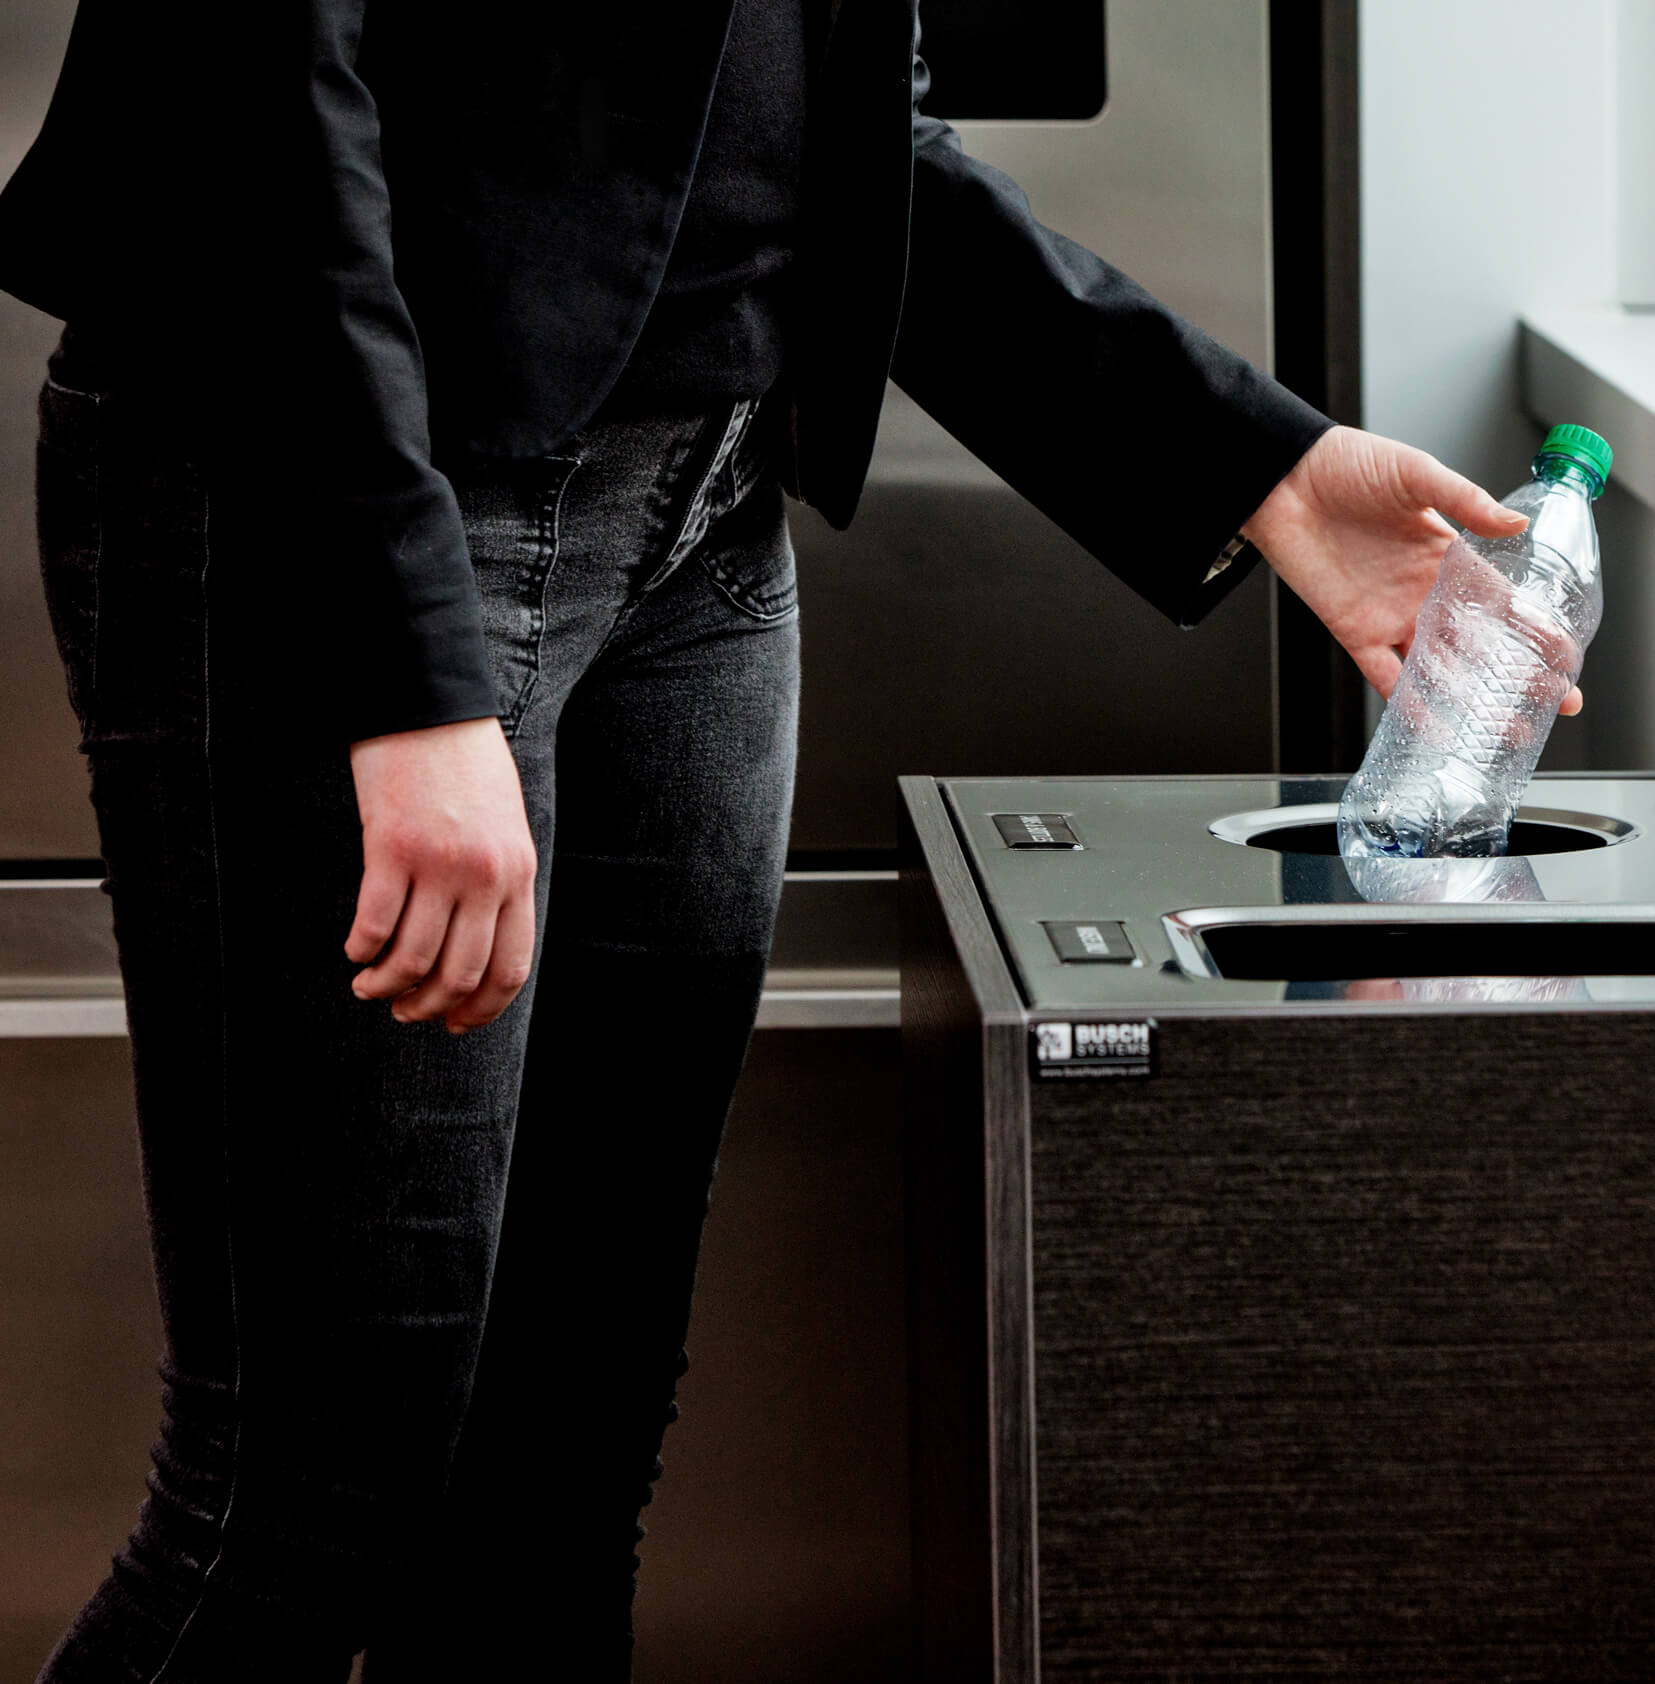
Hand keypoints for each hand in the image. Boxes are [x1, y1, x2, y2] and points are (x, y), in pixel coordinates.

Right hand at [344, 716, 538, 1034]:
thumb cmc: (464, 766)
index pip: (509, 967)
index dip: (480, 1008)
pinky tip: (354, 950)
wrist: (429, 706)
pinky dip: (361, 949)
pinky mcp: (392, 848)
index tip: (454, 1024)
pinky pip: (375, 924)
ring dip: (386, 986)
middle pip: (460, 974)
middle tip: (403, 1012)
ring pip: (414, 959)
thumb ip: (496, 882)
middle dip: (429, 1007)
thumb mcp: (502, 826)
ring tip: (369, 987)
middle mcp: (484, 877)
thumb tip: (475, 943)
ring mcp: (440, 865)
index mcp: (517, 874)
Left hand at [1242, 424, 1583, 714]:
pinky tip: (1435, 725)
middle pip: (1479, 643)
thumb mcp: (1416, 474)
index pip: (1502, 601)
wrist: (1286, 480)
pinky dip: (1408, 701)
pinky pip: (1384, 674)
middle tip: (1553, 703)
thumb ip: (1465, 501)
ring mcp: (1390, 615)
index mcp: (1447, 556)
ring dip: (1469, 697)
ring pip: (1438, 666)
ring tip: (1503, 725)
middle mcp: (1423, 592)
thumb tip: (1516, 523)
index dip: (1535, 629)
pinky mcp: (1354, 630)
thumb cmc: (1347, 466)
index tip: (1566, 658)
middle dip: (1515, 674)